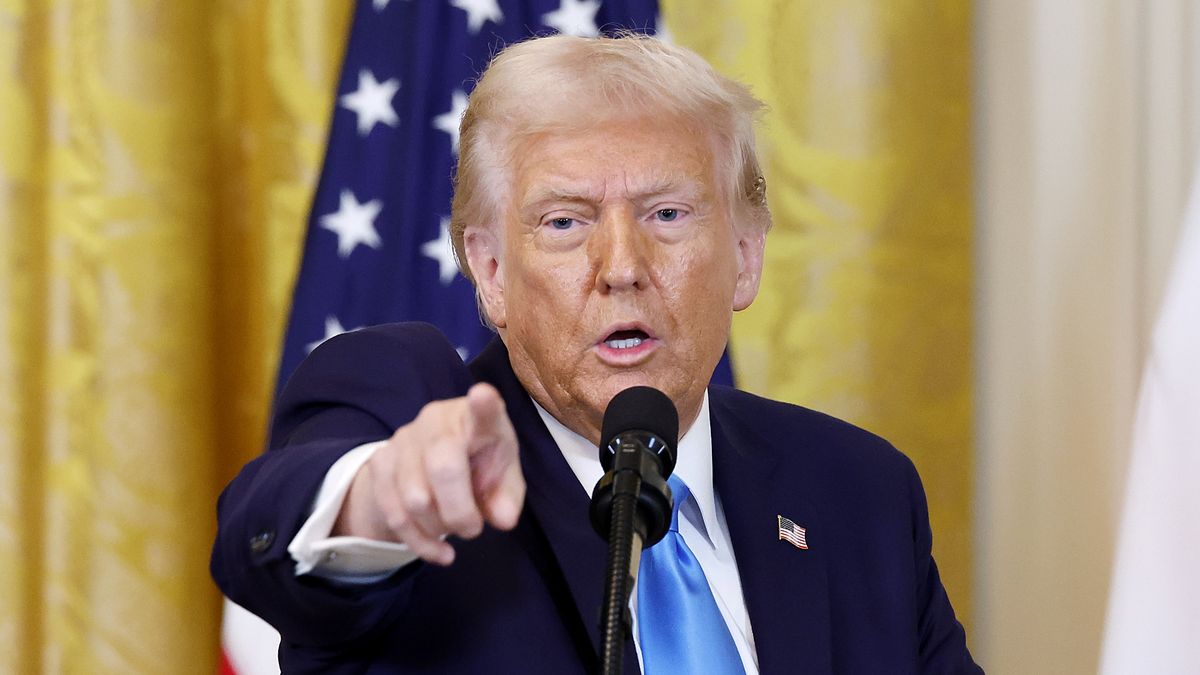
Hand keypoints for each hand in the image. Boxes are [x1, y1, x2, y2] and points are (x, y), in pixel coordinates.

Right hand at [332, 382, 524, 564]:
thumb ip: (507, 498)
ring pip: (415, 499)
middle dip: (459, 512)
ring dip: (439, 528)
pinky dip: (420, 543)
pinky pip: (394, 514)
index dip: (483, 405)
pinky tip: (440, 553)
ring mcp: (403, 439)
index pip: (483, 410)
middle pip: (443, 468)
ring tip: (455, 529)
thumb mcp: (503, 481)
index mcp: (477, 419)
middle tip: (473, 529)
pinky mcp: (380, 463)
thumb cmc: (480, 467)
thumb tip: (504, 519)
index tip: (483, 395)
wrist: (432, 465)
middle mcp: (437, 420)